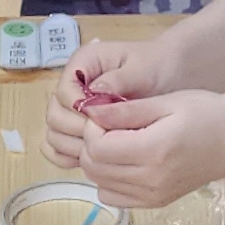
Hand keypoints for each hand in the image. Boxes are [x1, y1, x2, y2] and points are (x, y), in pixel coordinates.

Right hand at [39, 39, 166, 166]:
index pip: (64, 92)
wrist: (169, 74)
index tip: (102, 121)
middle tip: (105, 139)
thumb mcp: (141, 69)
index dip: (79, 110)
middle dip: (76, 130)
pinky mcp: (78, 127)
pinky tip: (92, 160)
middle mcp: (72, 86)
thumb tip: (95, 93)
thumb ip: (118, 80)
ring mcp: (73, 109)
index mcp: (82, 63)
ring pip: (55, 134)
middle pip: (55, 115)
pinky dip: (69, 157)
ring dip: (73, 147)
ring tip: (103, 153)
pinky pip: (60, 147)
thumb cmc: (156, 66)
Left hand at [72, 89, 224, 208]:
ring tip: (118, 142)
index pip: (97, 147)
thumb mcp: (168, 102)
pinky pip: (112, 196)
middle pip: (93, 167)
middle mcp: (150, 179)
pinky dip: (108, 179)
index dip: (92, 128)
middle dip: (91, 143)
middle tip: (111, 126)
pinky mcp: (154, 203)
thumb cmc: (207, 116)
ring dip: (98, 161)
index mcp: (154, 150)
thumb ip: (127, 110)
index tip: (107, 114)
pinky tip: (124, 161)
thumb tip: (90, 110)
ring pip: (99, 183)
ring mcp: (152, 195)